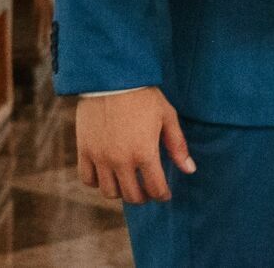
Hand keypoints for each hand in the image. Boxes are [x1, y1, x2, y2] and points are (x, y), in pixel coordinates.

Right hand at [74, 88, 194, 204]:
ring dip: (121, 192)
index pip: (155, 189)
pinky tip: (107, 174)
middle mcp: (121, 160)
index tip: (164, 194)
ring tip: (127, 183)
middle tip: (147, 190)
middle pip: (132, 195)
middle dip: (143, 197)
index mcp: (145, 152)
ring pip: (109, 192)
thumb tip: (189, 170)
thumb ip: (177, 145)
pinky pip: (87, 179)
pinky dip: (97, 182)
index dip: (162, 195)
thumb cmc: (143, 95)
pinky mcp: (84, 150)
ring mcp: (100, 157)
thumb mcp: (167, 116)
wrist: (111, 77)